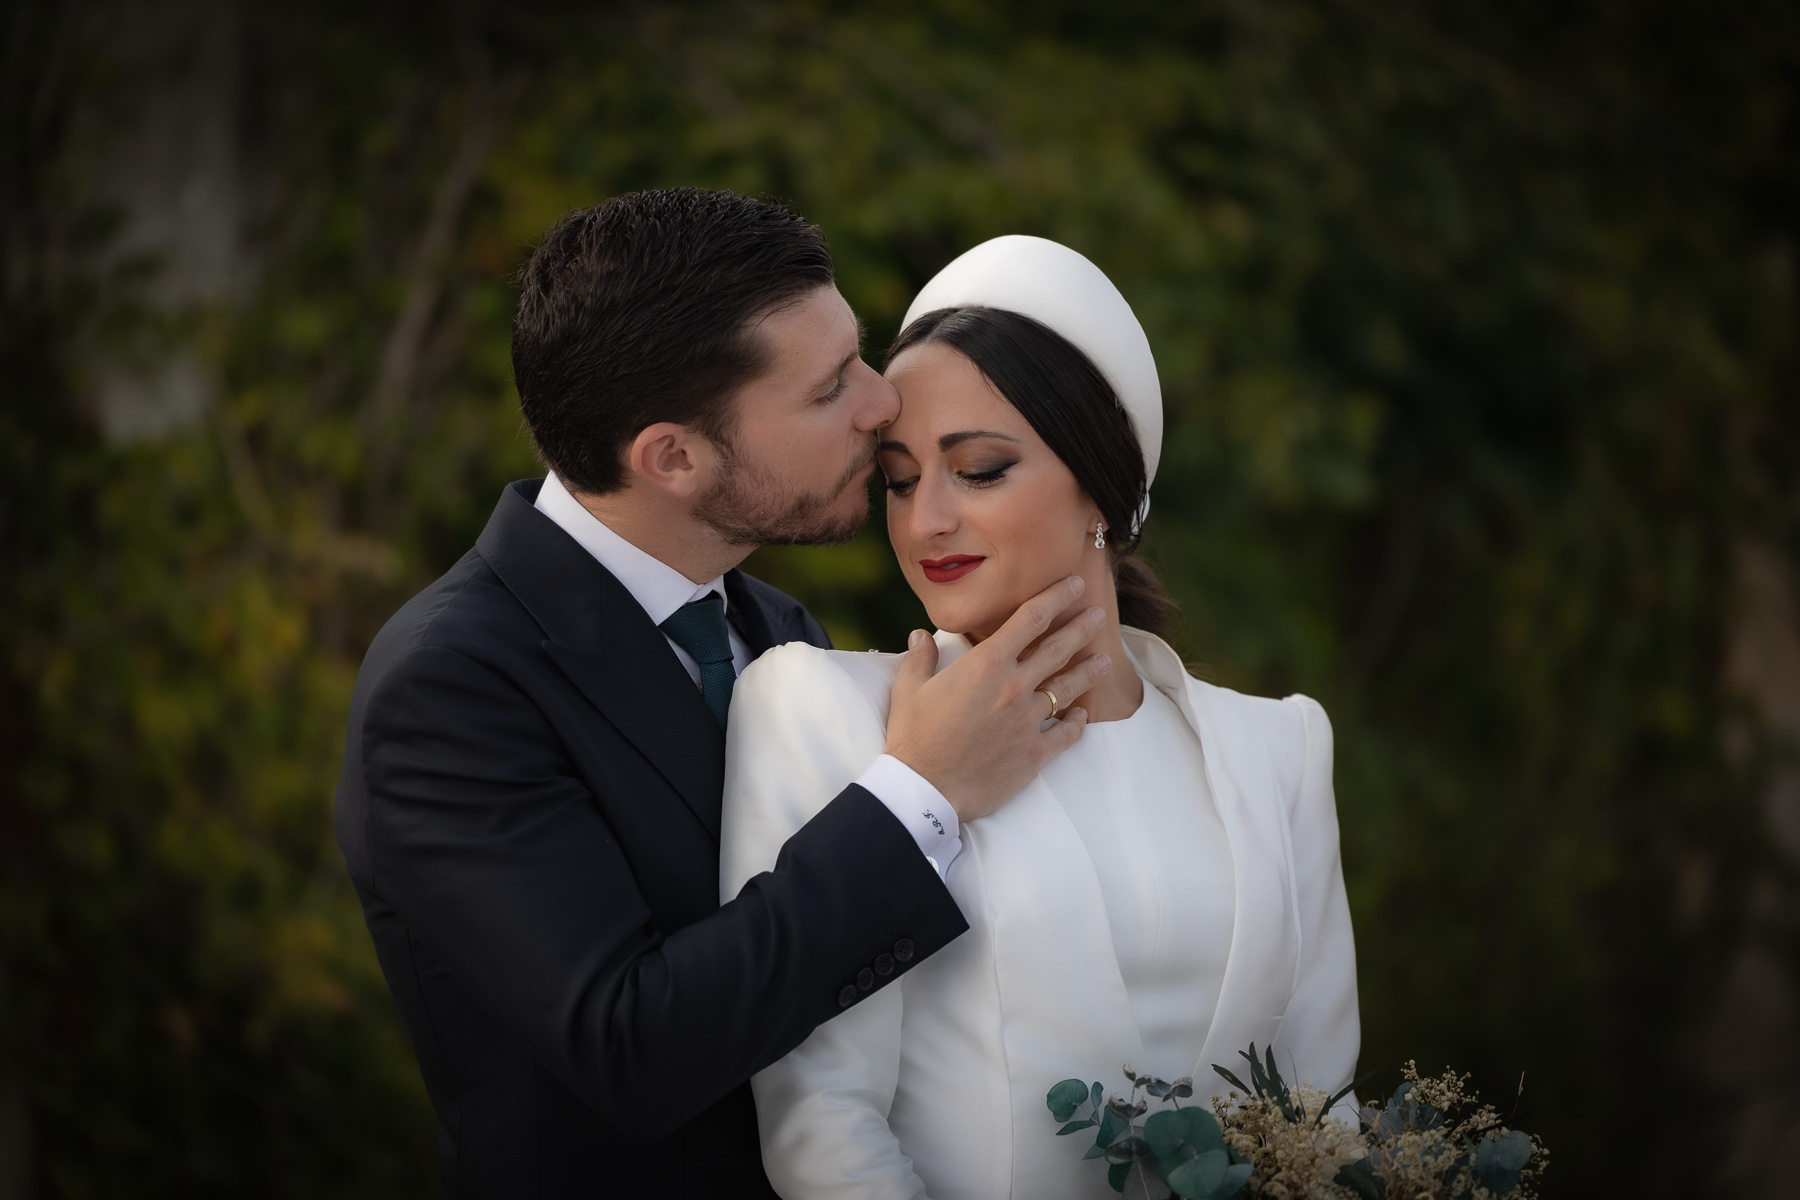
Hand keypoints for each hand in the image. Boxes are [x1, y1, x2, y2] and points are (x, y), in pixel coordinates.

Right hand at [884, 575, 1112, 822]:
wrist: (925, 788)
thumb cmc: (914, 736)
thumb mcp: (909, 688)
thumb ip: (920, 658)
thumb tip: (919, 636)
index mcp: (987, 664)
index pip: (1031, 619)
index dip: (1056, 597)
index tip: (1073, 585)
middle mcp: (1014, 686)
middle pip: (1059, 649)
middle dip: (1081, 627)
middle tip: (1098, 615)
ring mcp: (1029, 720)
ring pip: (1068, 688)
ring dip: (1089, 671)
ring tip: (1104, 659)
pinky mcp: (1035, 753)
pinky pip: (1066, 733)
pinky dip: (1076, 722)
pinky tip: (1081, 715)